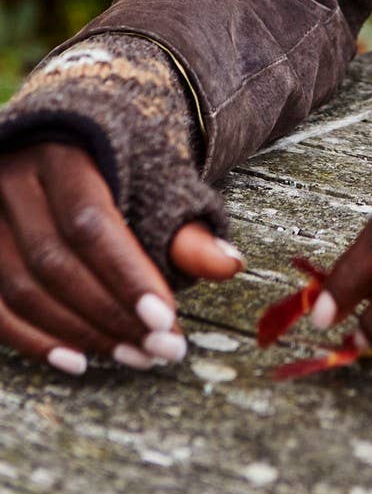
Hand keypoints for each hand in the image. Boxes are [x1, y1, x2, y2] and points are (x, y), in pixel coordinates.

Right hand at [0, 142, 242, 373]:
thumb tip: (229, 266)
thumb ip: (187, 226)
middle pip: (54, 262)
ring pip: (20, 288)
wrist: (73, 131)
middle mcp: (14, 177)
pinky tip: (78, 362)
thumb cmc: (125, 159)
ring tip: (133, 356)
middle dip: (110, 314)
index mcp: (64, 151)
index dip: (126, 277)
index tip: (166, 321)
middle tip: (159, 349)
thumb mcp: (159, 176)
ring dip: (79, 333)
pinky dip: (32, 341)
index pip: (89, 223)